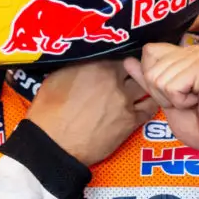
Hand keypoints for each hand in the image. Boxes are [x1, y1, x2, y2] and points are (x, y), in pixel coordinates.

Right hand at [26, 60, 157, 165]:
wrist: (53, 142)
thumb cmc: (49, 110)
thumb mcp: (58, 76)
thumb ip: (79, 66)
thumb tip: (86, 63)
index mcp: (99, 66)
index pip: (121, 56)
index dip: (122, 60)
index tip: (121, 63)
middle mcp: (116, 81)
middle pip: (137, 70)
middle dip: (137, 71)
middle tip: (136, 74)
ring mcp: (125, 102)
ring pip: (146, 88)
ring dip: (145, 87)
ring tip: (145, 88)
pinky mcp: (130, 122)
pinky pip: (149, 110)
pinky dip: (149, 105)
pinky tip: (148, 104)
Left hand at [124, 43, 198, 159]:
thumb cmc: (198, 122)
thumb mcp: (165, 99)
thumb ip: (147, 79)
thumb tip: (128, 60)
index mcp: (182, 55)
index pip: (149, 53)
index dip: (153, 79)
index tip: (174, 94)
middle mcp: (191, 51)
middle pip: (151, 68)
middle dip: (162, 93)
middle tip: (187, 100)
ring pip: (159, 78)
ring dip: (173, 99)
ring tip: (194, 101)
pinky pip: (172, 86)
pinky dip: (181, 101)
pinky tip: (198, 101)